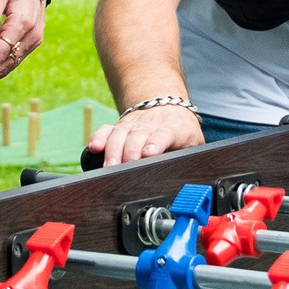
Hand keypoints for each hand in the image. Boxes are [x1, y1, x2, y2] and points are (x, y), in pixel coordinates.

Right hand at [91, 103, 205, 164]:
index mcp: (173, 129)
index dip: (155, 143)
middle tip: (122, 167)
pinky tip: (94, 147)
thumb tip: (189, 179)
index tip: (148, 153)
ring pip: (121, 133)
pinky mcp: (122, 125)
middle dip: (129, 152)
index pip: (164, 135)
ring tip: (108, 165)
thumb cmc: (183, 132)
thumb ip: (190, 157)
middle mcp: (152, 125)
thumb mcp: (194, 143)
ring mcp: (135, 124)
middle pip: (138, 136)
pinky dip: (99, 137)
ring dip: (113, 150)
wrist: (171, 108)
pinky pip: (107, 129)